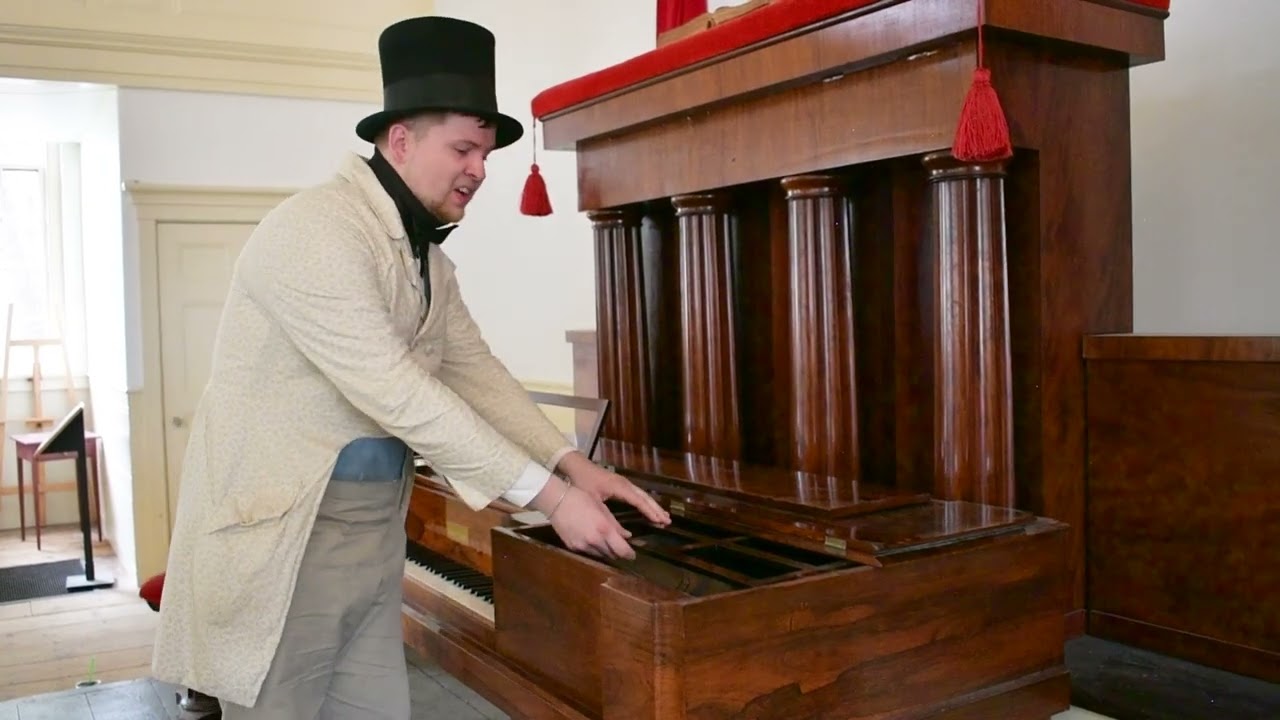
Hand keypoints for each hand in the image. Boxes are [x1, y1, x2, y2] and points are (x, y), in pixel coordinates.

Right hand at [528, 475, 636, 559]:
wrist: (557, 501)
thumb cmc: (581, 499)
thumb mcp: (601, 509)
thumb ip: (615, 525)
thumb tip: (627, 536)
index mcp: (604, 529)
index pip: (621, 550)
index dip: (629, 554)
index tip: (632, 555)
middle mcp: (594, 540)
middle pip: (611, 555)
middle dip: (617, 552)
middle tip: (620, 547)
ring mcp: (582, 545)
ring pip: (600, 555)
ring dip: (605, 551)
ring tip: (606, 542)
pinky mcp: (573, 547)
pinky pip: (587, 552)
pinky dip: (593, 549)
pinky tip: (591, 539)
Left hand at [556, 451, 670, 526]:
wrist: (576, 466)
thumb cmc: (582, 482)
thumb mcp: (593, 501)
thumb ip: (606, 516)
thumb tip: (620, 531)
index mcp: (620, 487)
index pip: (639, 501)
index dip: (650, 512)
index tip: (660, 521)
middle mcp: (625, 484)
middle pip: (645, 497)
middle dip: (656, 509)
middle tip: (667, 521)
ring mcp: (624, 482)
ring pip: (643, 495)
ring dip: (653, 506)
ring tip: (664, 516)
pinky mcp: (621, 484)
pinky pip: (638, 494)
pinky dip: (646, 502)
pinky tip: (650, 508)